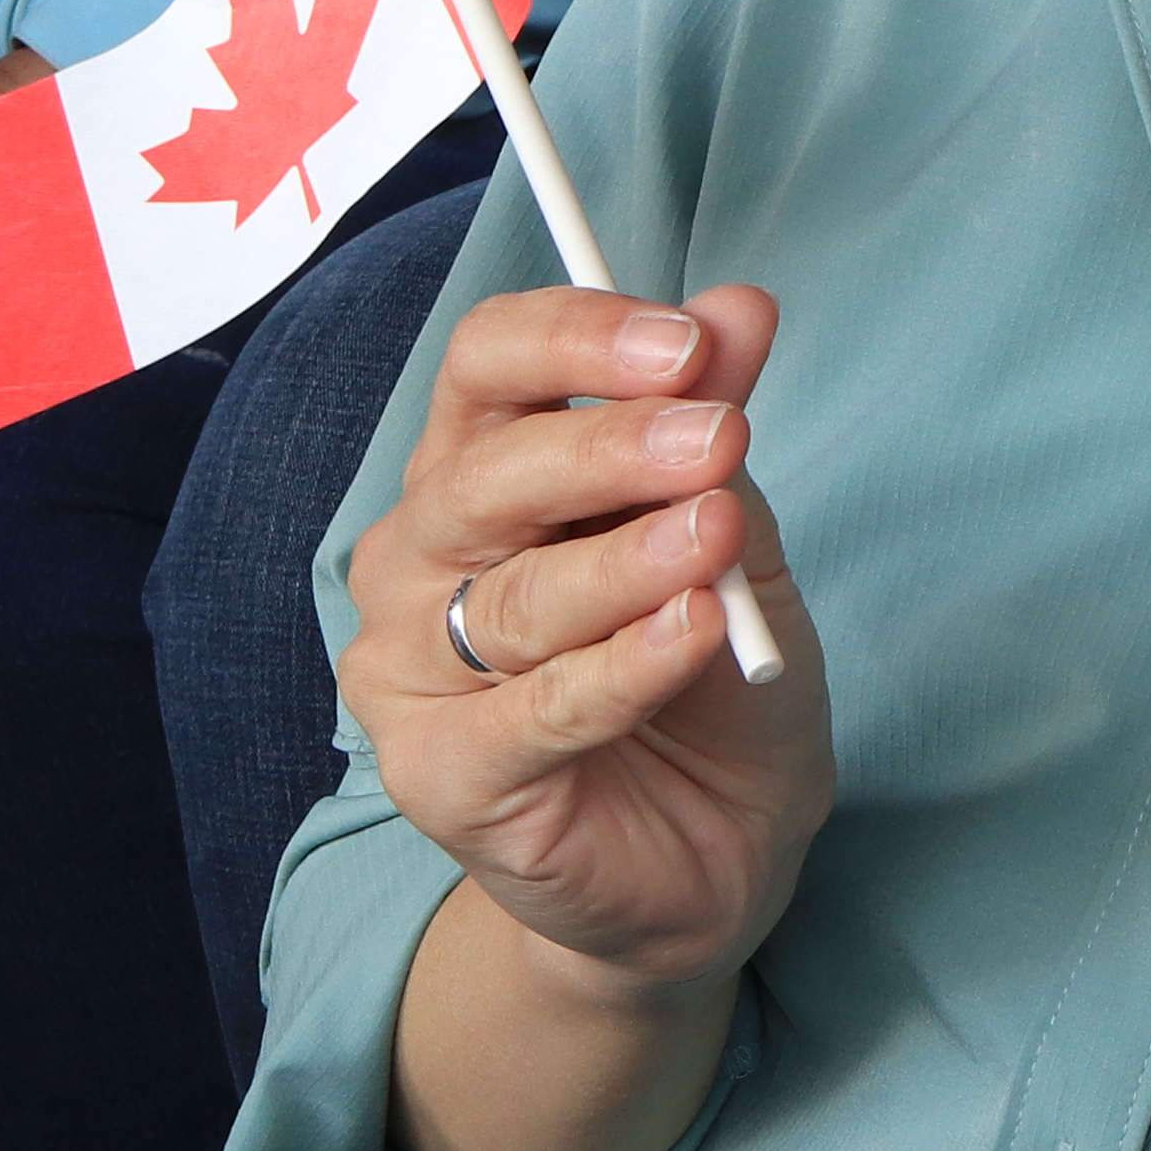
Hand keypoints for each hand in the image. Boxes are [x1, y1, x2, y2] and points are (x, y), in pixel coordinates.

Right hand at [346, 281, 823, 985]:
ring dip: (624, 561)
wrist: (718, 843)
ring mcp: (410, 672)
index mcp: (478, 469)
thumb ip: (714, 426)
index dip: (577, 339)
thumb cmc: (708, 670)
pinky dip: (623, 667)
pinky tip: (694, 631)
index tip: (690, 342)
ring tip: (715, 536)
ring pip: (513, 599)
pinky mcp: (440, 778)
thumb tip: (741, 307)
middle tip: (719, 437)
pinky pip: (536, 710)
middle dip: (609, 448)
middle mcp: (419, 559)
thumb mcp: (734, 530)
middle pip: (489, 475)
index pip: (486, 365)